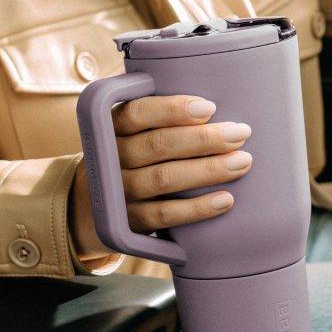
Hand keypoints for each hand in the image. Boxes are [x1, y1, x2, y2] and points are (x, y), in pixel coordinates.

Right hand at [70, 95, 251, 258]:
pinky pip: (164, 216)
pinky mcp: (128, 224)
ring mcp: (117, 193)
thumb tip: (220, 109)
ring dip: (208, 170)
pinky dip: (197, 208)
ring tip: (242, 162)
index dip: (173, 109)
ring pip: (163, 179)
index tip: (210, 108)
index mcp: (111, 128)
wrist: (90, 211)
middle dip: (204, 138)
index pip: (137, 113)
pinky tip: (226, 200)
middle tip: (241, 133)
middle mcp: (110, 159)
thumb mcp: (131, 135)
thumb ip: (162, 120)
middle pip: (157, 145)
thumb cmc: (129, 161)